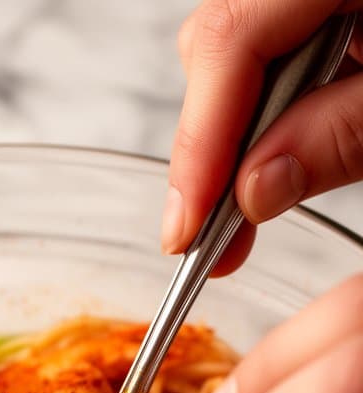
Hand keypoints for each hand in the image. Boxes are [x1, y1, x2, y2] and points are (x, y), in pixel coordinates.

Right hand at [163, 1, 362, 274]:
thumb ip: (341, 136)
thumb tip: (255, 190)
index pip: (231, 38)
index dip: (198, 139)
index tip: (185, 228)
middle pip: (221, 43)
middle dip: (212, 146)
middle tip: (212, 237)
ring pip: (237, 54)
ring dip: (239, 137)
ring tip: (243, 213)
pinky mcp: (318, 17)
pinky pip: (270, 56)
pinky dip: (267, 116)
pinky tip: (277, 164)